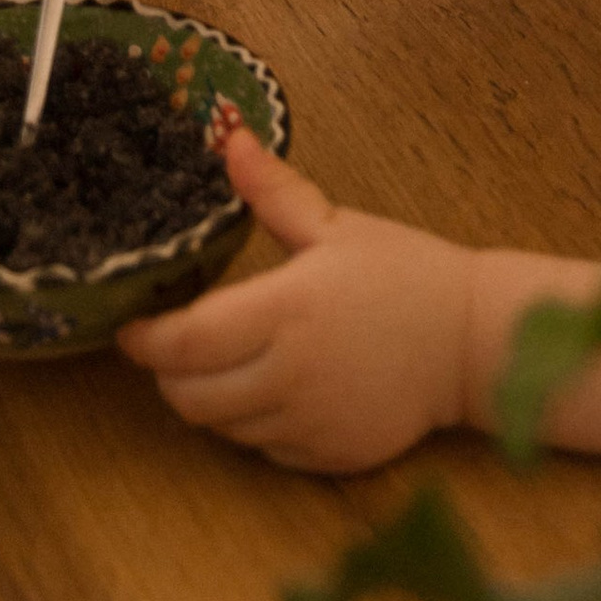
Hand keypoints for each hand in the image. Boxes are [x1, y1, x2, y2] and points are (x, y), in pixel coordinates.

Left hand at [122, 130, 480, 471]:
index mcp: (286, 311)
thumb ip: (275, 192)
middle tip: (175, 343)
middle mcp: (287, 377)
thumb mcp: (337, 225)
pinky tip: (275, 386)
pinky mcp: (325, 459)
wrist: (470, 342)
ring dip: (211, 398)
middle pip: (190, 398)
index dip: (146, 340)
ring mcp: (306, 425)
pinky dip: (254, 423)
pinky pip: (264, 449)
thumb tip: (230, 141)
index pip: (185, 343)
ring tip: (225, 360)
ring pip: (224, 428)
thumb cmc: (404, 273)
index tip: (129, 325)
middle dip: (170, 374)